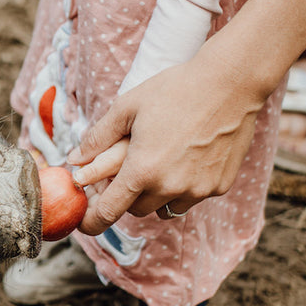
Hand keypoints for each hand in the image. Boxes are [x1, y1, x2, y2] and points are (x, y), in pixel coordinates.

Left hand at [69, 50, 269, 234]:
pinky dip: (183, 187)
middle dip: (126, 196)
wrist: (231, 83)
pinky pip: (191, 197)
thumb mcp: (127, 107)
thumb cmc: (175, 89)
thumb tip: (74, 160)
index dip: (92, 222)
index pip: (108, 212)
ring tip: (157, 167)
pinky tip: (186, 160)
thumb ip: (97, 138)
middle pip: (135, 209)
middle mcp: (170, 187)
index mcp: (142, 170)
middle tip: (126, 174)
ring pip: (164, 208)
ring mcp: (198, 189)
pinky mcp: (219, 186)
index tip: (85, 223)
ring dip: (155, 195)